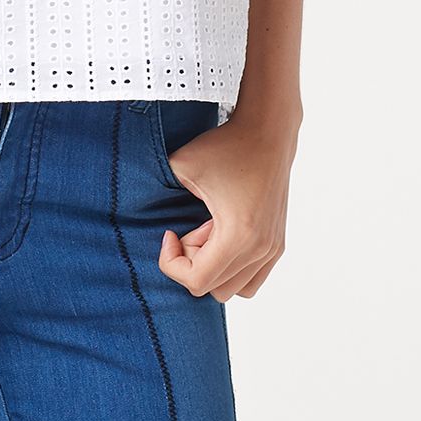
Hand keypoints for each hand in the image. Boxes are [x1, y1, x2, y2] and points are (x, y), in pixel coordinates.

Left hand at [156, 107, 300, 301]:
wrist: (267, 131)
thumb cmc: (226, 146)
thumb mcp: (181, 166)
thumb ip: (159, 196)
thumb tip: (143, 213)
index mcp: (238, 236)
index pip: (196, 282)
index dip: (171, 263)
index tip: (169, 232)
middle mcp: (260, 250)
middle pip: (213, 289)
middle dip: (192, 263)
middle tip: (189, 228)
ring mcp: (272, 249)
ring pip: (233, 289)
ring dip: (213, 267)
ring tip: (207, 231)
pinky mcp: (277, 244)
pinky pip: (251, 280)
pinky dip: (231, 268)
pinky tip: (222, 234)